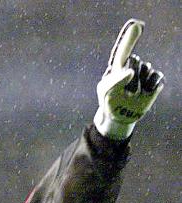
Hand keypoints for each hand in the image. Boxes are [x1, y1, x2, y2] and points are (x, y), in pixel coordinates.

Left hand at [93, 19, 163, 139]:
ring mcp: (144, 74)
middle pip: (136, 60)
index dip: (130, 38)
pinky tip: (144, 93)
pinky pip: (156, 78)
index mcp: (118, 67)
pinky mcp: (154, 82)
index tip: (137, 25)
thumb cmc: (110, 102)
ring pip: (146, 69)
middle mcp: (133, 67)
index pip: (124, 50)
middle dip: (130, 75)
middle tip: (124, 91)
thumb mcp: (107, 92)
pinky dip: (150, 86)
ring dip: (138, 84)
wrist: (120, 117)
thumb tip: (131, 72)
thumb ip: (115, 81)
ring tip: (131, 94)